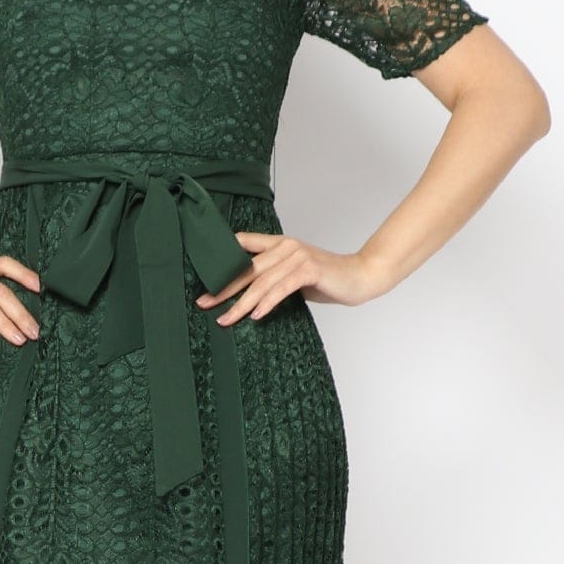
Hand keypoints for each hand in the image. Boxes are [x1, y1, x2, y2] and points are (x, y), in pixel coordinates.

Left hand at [196, 234, 389, 325]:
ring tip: (226, 319)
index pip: (242, 245)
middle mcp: (285, 246)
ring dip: (241, 303)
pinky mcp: (309, 269)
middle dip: (223, 289)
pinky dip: (267, 303)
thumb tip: (245, 295)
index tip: (203, 278)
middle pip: (246, 268)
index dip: (221, 259)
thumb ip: (272, 278)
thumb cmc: (327, 280)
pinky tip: (256, 316)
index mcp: (279, 244)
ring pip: (261, 282)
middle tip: (204, 304)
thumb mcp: (294, 276)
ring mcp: (297, 256)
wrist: (361, 277)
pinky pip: (281, 288)